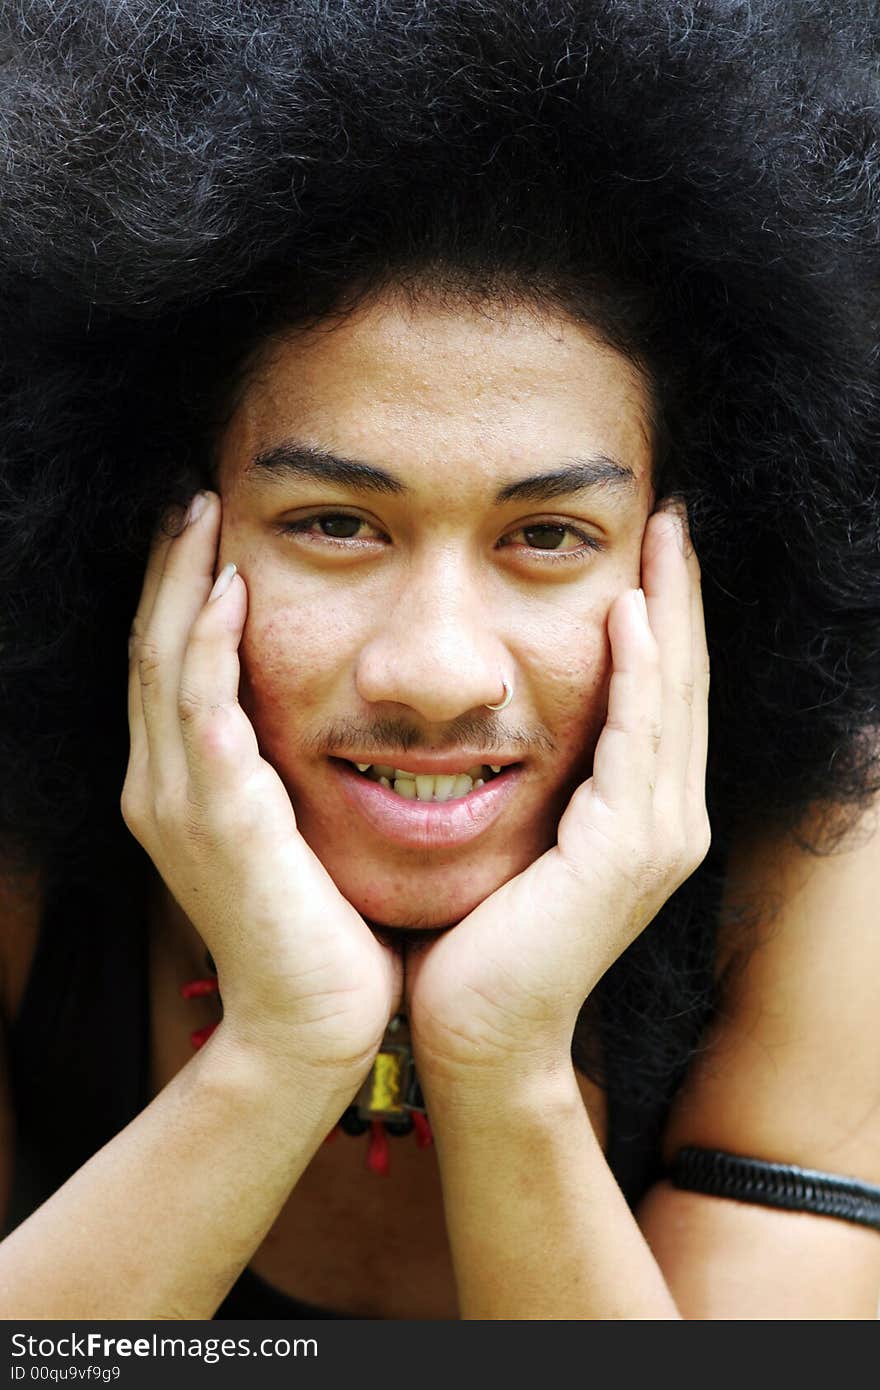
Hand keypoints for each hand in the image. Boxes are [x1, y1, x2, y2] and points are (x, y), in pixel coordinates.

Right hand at [122, 491, 401, 1080]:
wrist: (314, 1026)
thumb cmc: (321, 932)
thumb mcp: (294, 837)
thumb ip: (284, 777)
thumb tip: (321, 725)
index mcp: (182, 790)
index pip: (170, 668)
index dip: (180, 596)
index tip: (207, 532)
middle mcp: (163, 788)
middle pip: (152, 649)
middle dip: (170, 568)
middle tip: (194, 495)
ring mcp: (180, 803)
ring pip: (165, 664)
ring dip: (182, 583)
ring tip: (203, 512)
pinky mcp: (218, 820)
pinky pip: (202, 710)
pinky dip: (210, 646)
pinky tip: (231, 590)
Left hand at [405, 502, 710, 1087]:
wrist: (474, 1031)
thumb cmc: (476, 934)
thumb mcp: (514, 832)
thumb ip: (530, 773)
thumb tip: (491, 709)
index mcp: (639, 813)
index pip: (658, 693)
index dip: (661, 616)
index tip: (647, 546)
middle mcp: (666, 818)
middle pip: (681, 682)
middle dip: (678, 595)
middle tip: (672, 517)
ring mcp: (656, 836)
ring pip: (671, 699)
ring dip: (670, 613)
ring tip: (663, 537)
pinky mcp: (625, 851)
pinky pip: (637, 741)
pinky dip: (637, 675)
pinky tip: (629, 614)